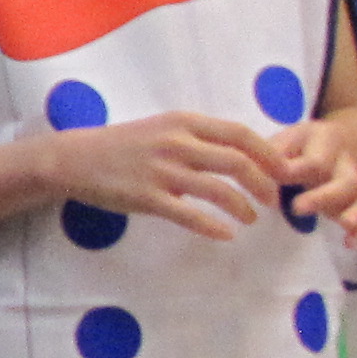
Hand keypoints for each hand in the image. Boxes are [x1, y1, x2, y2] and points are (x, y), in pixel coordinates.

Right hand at [52, 110, 283, 238]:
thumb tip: (240, 155)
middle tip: (272, 200)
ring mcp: (161, 171)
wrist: (74, 159)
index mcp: (184, 122)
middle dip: (264, 184)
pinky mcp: (146, 198)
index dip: (269, 154)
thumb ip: (199, 138)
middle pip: (238, 162)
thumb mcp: (163, 129)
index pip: (241, 134)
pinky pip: (189, 215)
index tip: (282, 171)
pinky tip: (226, 234)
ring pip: (218, 190)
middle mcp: (176, 143)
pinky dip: (213, 227)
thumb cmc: (123, 144)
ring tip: (251, 219)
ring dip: (243, 207)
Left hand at [269, 116, 356, 250]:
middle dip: (323, 196)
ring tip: (345, 225)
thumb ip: (270, 156)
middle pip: (345, 180)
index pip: (316, 160)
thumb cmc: (290, 146)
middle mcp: (345, 161)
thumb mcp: (279, 141)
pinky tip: (350, 244)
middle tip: (297, 208)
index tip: (276, 179)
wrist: (321, 142)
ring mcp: (355, 181)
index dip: (296, 172)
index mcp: (325, 140)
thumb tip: (255, 172)